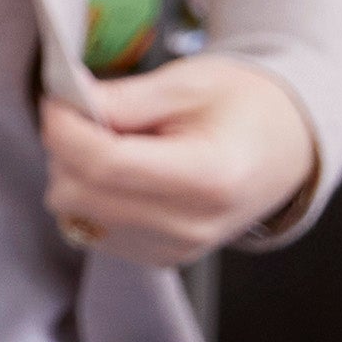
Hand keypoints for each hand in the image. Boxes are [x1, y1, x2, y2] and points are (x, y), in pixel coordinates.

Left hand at [38, 55, 317, 268]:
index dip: (65, 129)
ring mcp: (174, 248)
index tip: (58, 99)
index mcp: (209, 178)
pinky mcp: (158, 258)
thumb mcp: (189, 83)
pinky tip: (121, 170)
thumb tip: (66, 102)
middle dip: (65, 148)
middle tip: (85, 114)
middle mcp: (191, 226)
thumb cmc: (243, 107)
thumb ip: (124, 98)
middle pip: (80, 194)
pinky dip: (88, 195)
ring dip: (73, 172)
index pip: (105, 165)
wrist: (283, 149)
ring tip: (113, 141)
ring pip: (75, 213)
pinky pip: (89, 226)